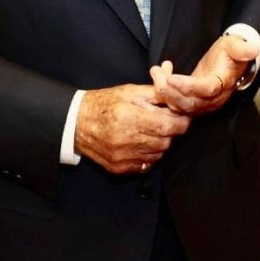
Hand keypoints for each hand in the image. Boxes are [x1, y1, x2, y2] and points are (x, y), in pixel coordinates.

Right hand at [74, 84, 189, 175]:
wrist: (77, 123)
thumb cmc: (105, 103)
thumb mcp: (130, 91)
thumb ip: (155, 93)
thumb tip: (178, 96)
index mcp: (129, 117)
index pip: (168, 125)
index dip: (180, 121)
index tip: (182, 116)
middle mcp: (126, 140)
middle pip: (166, 141)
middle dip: (171, 131)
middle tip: (166, 121)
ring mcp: (122, 157)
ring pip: (158, 154)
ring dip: (160, 143)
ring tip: (151, 131)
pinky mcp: (119, 168)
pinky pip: (146, 164)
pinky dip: (149, 154)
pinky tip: (141, 142)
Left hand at [149, 34, 256, 116]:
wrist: (228, 62)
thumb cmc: (231, 52)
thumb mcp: (236, 45)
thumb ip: (242, 49)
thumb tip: (253, 48)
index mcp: (222, 84)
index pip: (206, 90)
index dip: (189, 87)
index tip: (173, 78)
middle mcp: (212, 99)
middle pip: (190, 103)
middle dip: (171, 92)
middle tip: (157, 77)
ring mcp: (201, 103)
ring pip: (180, 106)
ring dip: (164, 91)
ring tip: (156, 71)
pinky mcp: (191, 103)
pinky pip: (175, 103)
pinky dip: (164, 92)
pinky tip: (159, 73)